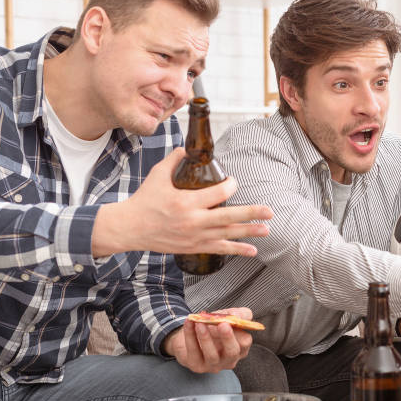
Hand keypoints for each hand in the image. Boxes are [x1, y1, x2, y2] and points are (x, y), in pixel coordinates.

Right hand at [92, 148, 273, 256]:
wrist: (131, 228)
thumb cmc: (144, 200)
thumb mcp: (157, 175)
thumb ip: (174, 160)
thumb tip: (188, 149)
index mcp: (186, 202)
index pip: (218, 194)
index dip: (231, 185)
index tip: (233, 181)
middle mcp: (193, 221)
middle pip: (228, 218)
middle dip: (251, 213)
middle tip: (269, 211)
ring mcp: (195, 236)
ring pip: (227, 235)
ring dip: (249, 232)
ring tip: (267, 229)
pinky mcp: (194, 247)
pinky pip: (220, 249)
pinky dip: (237, 250)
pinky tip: (252, 250)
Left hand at [162, 307, 254, 372]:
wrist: (192, 334)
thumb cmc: (214, 326)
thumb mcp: (228, 316)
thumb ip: (239, 313)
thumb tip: (237, 315)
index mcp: (240, 349)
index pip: (245, 342)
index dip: (239, 331)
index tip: (232, 319)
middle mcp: (229, 360)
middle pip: (232, 352)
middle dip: (228, 338)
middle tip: (222, 324)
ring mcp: (213, 365)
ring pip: (212, 355)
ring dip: (206, 338)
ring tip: (200, 323)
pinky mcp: (197, 365)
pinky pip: (194, 351)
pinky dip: (190, 335)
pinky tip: (189, 323)